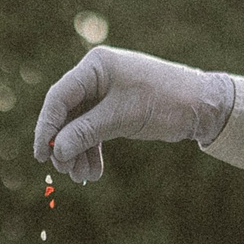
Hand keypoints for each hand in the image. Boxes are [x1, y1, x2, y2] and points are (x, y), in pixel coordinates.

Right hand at [32, 46, 234, 183]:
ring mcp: (105, 92)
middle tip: (65, 170)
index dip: (47, 127)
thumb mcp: (122, 118)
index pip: (59, 97)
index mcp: (96, 66)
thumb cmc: (164, 101)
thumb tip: (57, 150)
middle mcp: (97, 76)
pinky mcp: (114, 108)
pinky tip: (93, 171)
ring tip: (83, 177)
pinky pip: (94, 131)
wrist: (201, 105)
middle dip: (65, 145)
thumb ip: (86, 132)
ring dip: (78, 152)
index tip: (42, 155)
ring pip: (79, 126)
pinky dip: (92, 150)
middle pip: (67, 113)